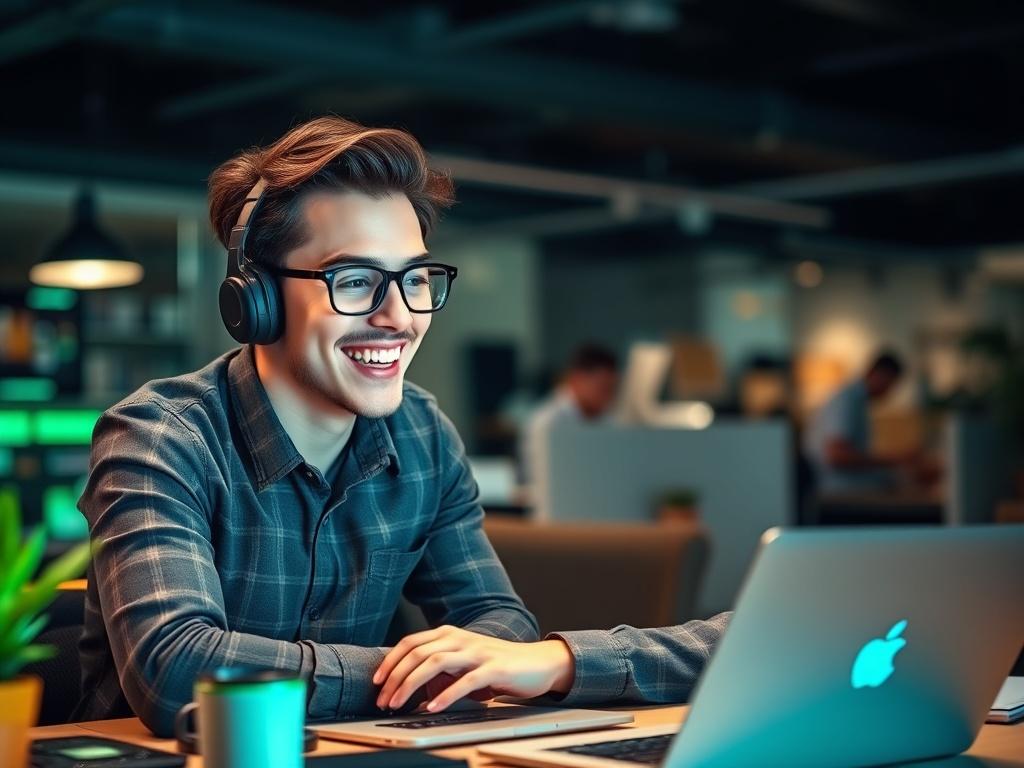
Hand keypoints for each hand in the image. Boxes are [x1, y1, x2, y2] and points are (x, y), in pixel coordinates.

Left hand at [372, 625, 575, 712]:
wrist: (537, 663)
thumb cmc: (497, 664)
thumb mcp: (463, 661)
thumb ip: (440, 668)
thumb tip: (410, 687)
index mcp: (450, 634)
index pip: (411, 643)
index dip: (390, 661)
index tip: (377, 681)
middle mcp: (460, 639)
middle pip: (417, 653)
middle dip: (395, 677)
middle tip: (384, 700)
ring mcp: (477, 652)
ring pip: (435, 663)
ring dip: (411, 685)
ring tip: (399, 704)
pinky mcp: (493, 668)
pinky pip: (464, 681)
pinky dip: (445, 695)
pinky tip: (432, 707)